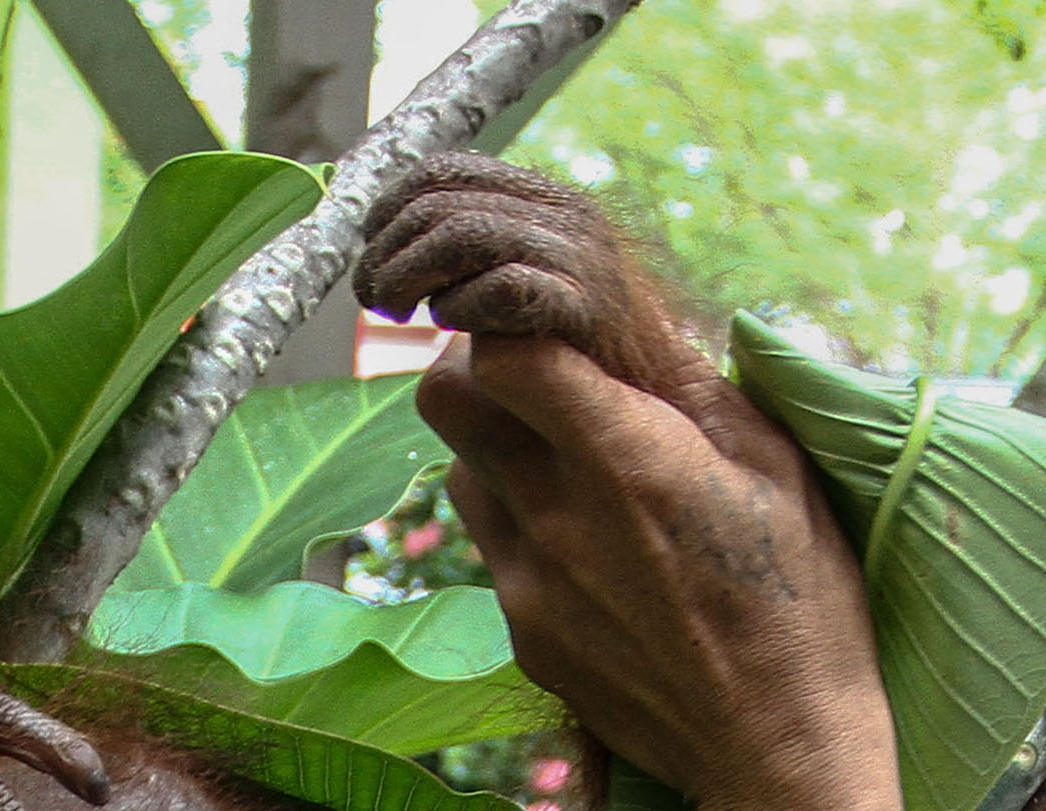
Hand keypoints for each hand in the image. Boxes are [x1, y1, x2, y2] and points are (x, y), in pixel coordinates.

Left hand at [355, 154, 694, 397]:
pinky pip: (502, 287)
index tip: (371, 250)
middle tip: (374, 299)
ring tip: (393, 311)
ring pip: (460, 235)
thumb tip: (402, 257)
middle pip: (441, 203)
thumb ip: (485, 263)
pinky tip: (454, 327)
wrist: (674, 404)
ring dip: (408, 273)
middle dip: (388, 250)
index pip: (446, 171)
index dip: (391, 206)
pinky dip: (462, 305)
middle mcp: (568, 217)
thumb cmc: (595, 360)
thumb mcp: (538, 290)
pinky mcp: (586, 308)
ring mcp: (580, 259)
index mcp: (549, 202)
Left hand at [414, 333, 897, 810]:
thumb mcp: (777, 469)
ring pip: (458, 472)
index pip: (502, 352)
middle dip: (475, 363)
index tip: (542, 318)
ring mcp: (528, 583)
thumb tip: (638, 314)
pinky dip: (523, 527)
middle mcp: (557, 516)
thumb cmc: (801, 604)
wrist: (775, 754)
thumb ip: (695, 384)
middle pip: (444, 397)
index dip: (507, 317)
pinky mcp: (523, 637)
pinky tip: (591, 550)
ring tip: (569, 463)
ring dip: (495, 447)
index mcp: (626, 460)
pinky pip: (494, 551)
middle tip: (532, 369)